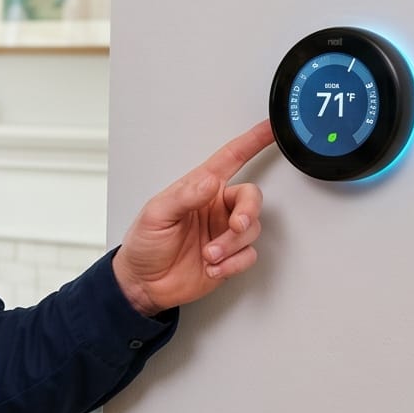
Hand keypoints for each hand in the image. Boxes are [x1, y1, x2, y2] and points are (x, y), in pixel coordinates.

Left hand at [113, 120, 273, 314]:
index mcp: (199, 189)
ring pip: (251, 230)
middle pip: (251, 198)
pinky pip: (248, 255)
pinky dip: (233, 263)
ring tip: (208, 255)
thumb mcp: (156, 215)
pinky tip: (213, 266)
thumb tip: (208, 182)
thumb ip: (184, 197)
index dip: (252, 142)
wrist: (143, 284)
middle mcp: (215, 208)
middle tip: (234, 226)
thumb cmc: (144, 245)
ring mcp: (223, 233)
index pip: (231, 158)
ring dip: (231, 245)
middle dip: (247, 212)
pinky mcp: (229, 257)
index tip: (270, 128)